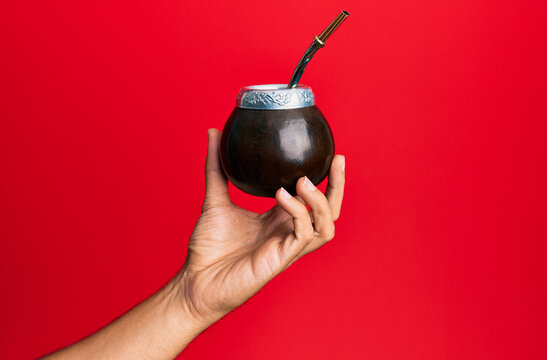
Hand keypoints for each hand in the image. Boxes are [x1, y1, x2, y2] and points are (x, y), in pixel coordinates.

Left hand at [176, 129, 344, 324]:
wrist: (195, 280)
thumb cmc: (208, 247)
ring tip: (304, 180)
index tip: (327, 152)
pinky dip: (298, 212)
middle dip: (338, 186)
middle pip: (329, 211)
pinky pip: (303, 234)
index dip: (325, 178)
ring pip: (326, 225)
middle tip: (337, 159)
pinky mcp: (281, 259)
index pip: (313, 197)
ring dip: (322, 201)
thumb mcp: (215, 198)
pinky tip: (282, 196)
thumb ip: (216, 167)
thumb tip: (213, 132)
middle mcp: (288, 232)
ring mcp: (287, 247)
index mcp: (279, 219)